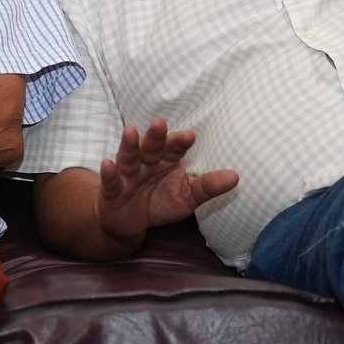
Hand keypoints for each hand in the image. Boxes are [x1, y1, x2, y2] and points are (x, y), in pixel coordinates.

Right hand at [96, 117, 238, 245]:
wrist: (128, 221)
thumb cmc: (159, 202)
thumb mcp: (187, 197)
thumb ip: (207, 186)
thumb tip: (236, 177)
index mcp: (165, 161)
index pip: (174, 148)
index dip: (180, 142)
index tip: (190, 136)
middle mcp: (146, 163)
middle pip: (151, 147)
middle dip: (155, 136)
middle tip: (160, 123)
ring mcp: (127, 175)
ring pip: (128, 158)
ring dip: (129, 145)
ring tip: (130, 131)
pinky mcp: (112, 190)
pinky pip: (110, 181)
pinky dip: (108, 173)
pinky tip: (108, 164)